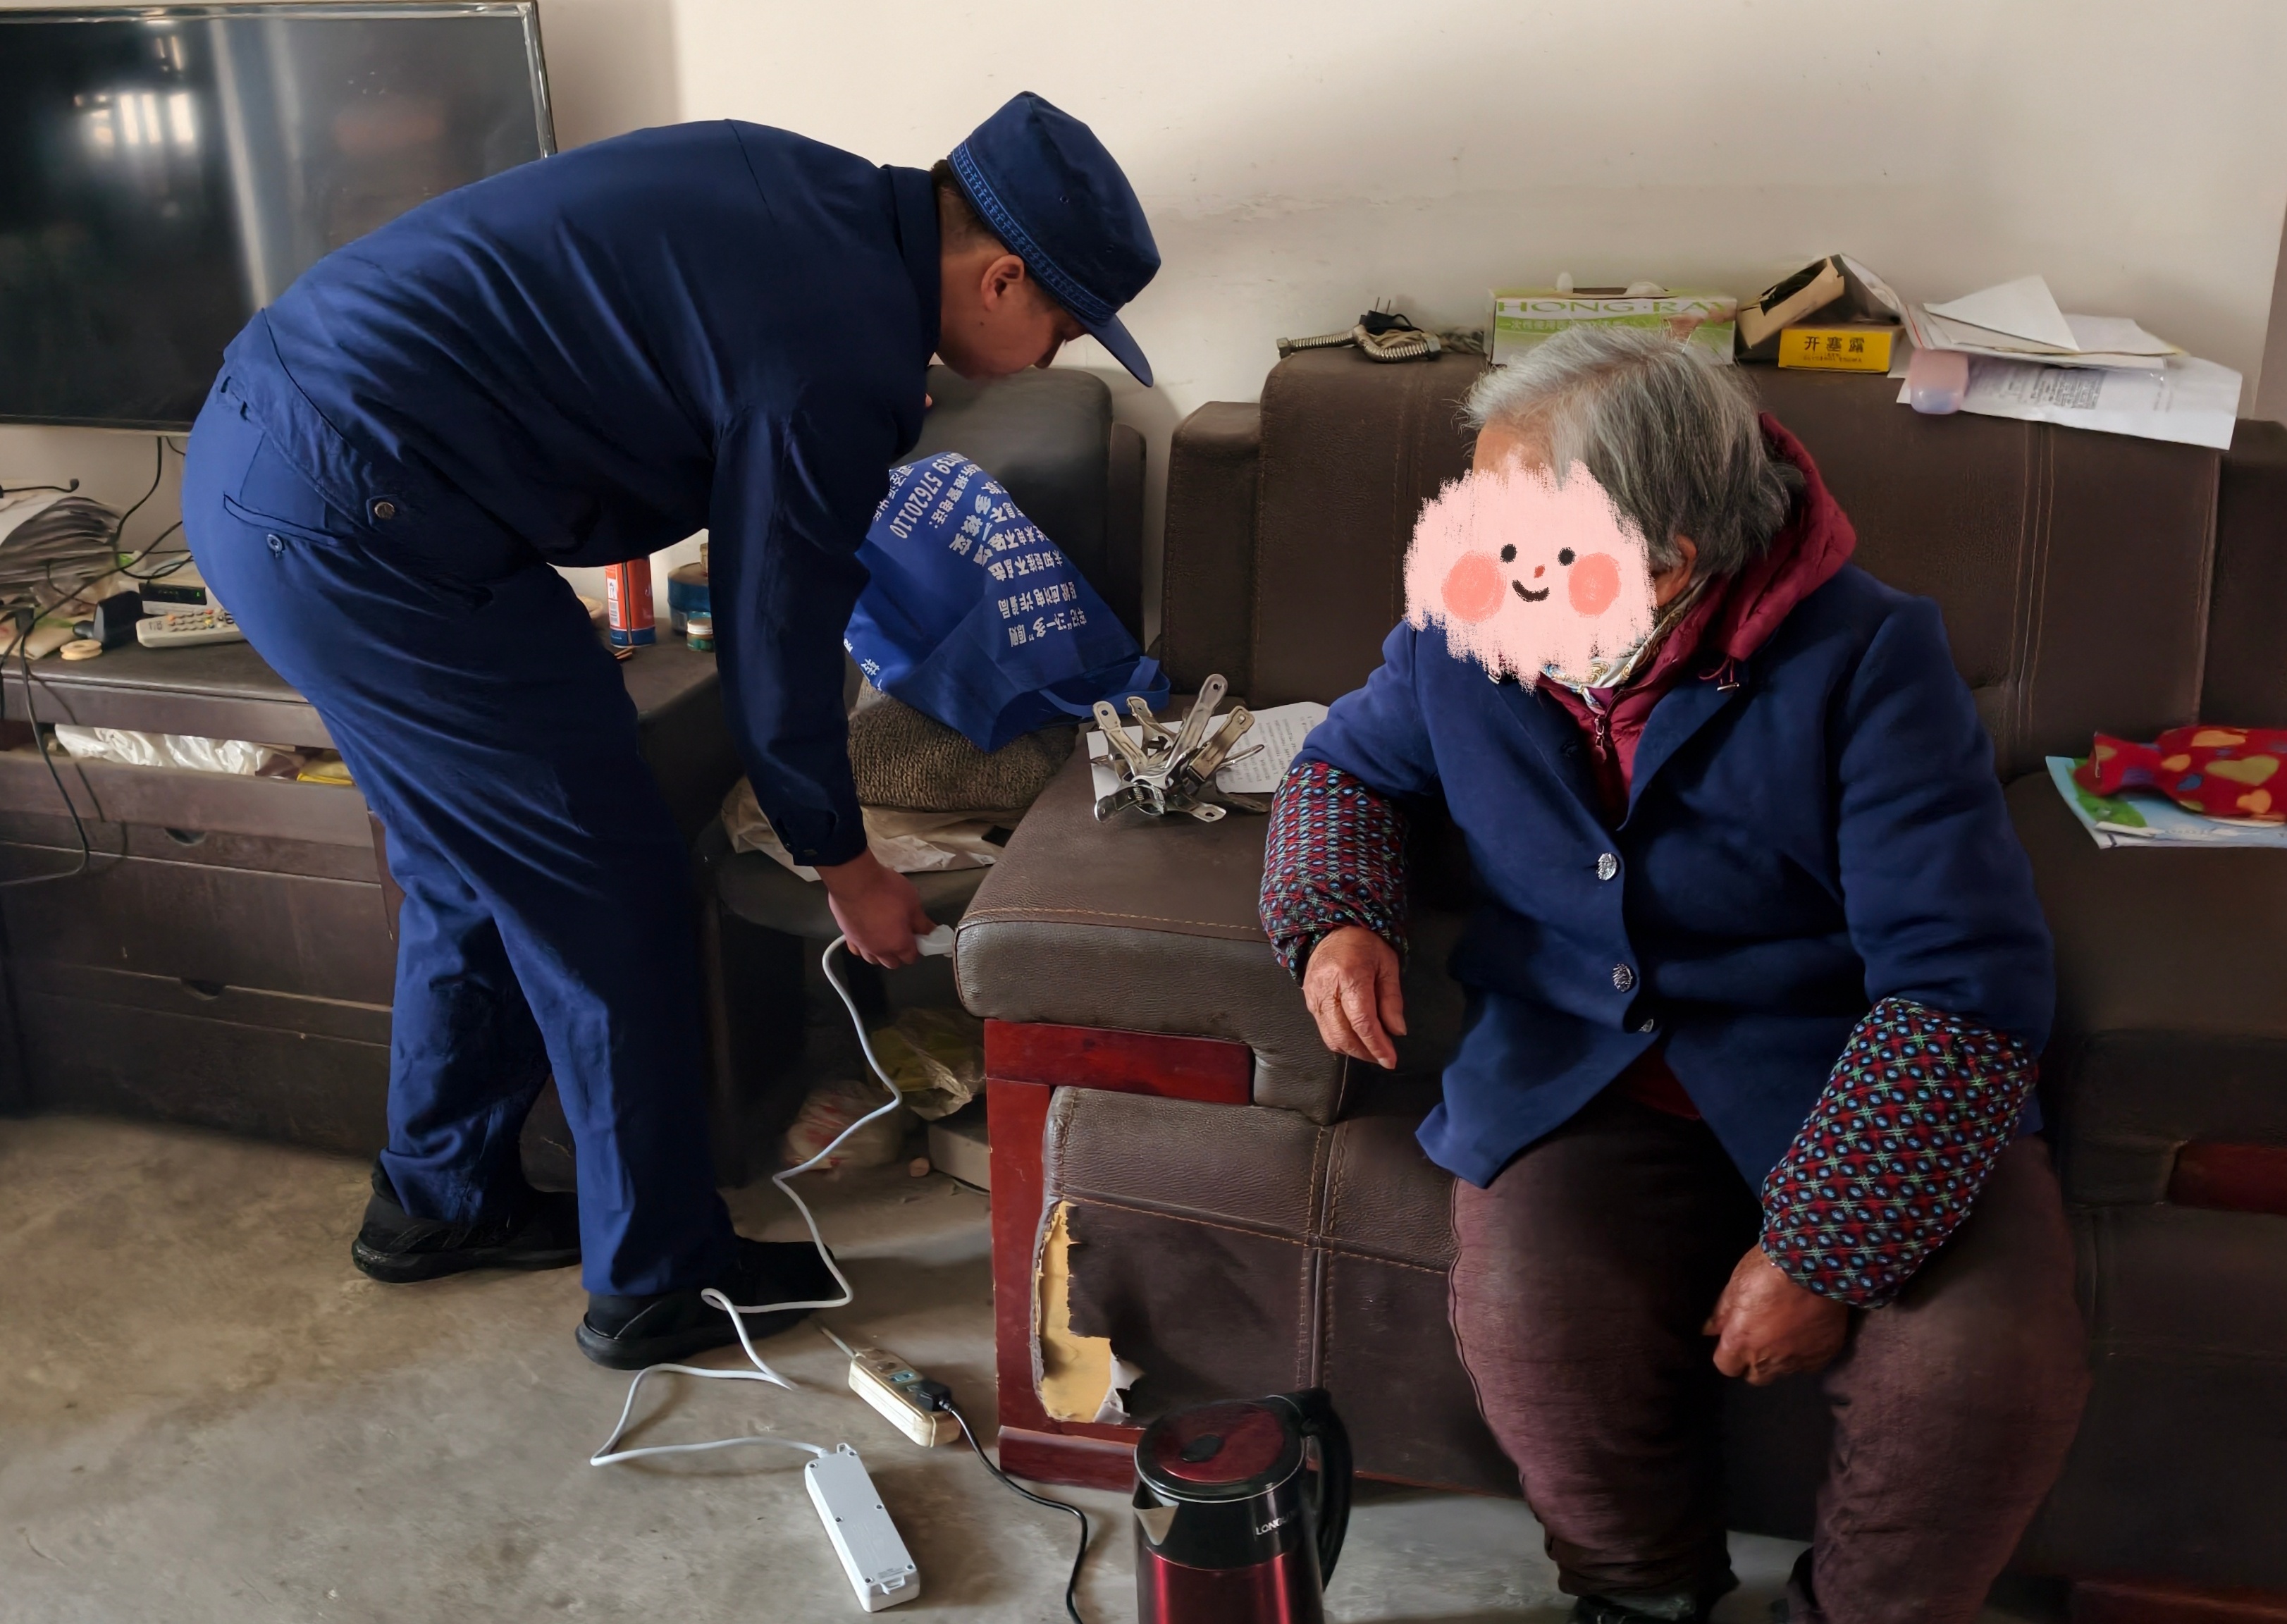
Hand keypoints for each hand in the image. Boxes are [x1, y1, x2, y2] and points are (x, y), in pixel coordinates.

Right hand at [817, 849, 932, 966]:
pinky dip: (863, 946)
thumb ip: (922, 922)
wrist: (854, 881)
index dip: (916, 949)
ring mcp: (861, 945)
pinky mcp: (847, 936)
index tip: (917, 937)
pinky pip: (856, 949)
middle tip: (901, 935)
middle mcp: (879, 950)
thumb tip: (931, 932)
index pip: (911, 958)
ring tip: (883, 936)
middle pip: (891, 963)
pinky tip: (866, 935)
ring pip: (873, 959)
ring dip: (881, 953)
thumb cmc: (887, 891)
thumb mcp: (912, 903)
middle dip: (899, 954)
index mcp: (899, 944)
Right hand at [1301, 926, 1406, 1068]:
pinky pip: (1323, 1030)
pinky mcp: (1308, 1002)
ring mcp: (1313, 997)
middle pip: (1343, 1035)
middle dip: (1365, 1052)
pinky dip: (1340, 1041)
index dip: (1377, 1045)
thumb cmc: (1365, 944)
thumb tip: (1397, 1031)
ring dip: (1352, 1051)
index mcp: (1350, 976)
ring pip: (1331, 1038)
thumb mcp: (1387, 966)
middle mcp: (1327, 990)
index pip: (1363, 1022)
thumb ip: (1392, 1000)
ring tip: (1371, 1050)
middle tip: (1383, 1056)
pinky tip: (1355, 1039)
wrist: (1334, 929)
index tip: (1390, 1060)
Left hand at [1703, 1247, 1850, 1384]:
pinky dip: (1804, 1352)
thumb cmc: (1767, 1270)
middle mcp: (1769, 1359)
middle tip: (1759, 1337)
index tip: (1733, 1339)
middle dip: (1753, 1362)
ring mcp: (1798, 1360)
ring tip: (1785, 1332)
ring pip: (1783, 1371)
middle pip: (1756, 1376)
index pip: (1726, 1366)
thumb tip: (1709, 1330)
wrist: (1814, 1264)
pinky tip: (1806, 1332)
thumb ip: (1722, 1313)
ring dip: (1779, 1357)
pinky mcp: (1823, 1355)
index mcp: (1741, 1342)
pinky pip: (1809, 1363)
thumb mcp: (1735, 1285)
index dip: (1728, 1355)